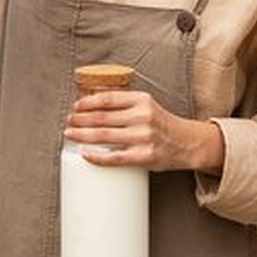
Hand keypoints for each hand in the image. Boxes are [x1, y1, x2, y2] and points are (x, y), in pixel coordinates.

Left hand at [64, 90, 223, 173]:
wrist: (188, 143)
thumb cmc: (161, 124)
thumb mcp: (146, 105)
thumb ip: (123, 103)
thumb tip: (90, 101)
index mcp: (141, 100)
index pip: (107, 99)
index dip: (86, 103)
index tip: (75, 107)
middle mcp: (142, 116)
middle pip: (101, 117)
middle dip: (79, 119)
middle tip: (68, 121)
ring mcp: (143, 137)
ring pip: (103, 136)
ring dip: (82, 135)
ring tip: (70, 134)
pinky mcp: (144, 156)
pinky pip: (114, 157)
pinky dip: (96, 156)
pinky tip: (85, 154)